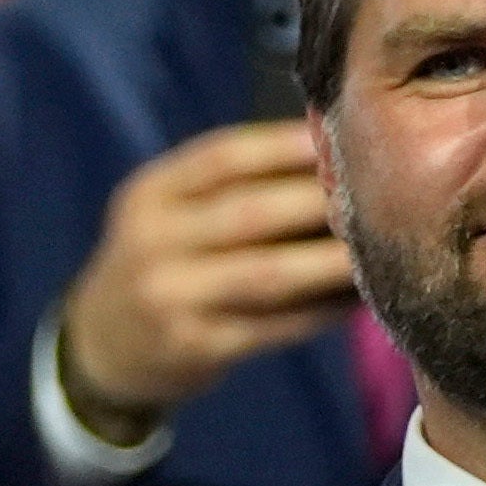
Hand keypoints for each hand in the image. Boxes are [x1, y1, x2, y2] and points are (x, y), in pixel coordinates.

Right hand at [53, 121, 356, 423]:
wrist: (101, 347)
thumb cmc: (160, 264)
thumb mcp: (167, 213)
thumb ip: (230, 185)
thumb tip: (330, 152)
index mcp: (149, 195)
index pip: (223, 157)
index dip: (286, 146)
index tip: (341, 139)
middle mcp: (152, 242)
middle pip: (251, 213)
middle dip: (321, 203)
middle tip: (384, 194)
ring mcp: (171, 298)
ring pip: (268, 274)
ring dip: (331, 261)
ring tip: (378, 246)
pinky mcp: (196, 347)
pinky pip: (274, 325)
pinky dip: (321, 311)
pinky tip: (355, 298)